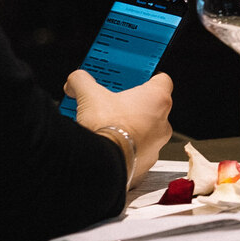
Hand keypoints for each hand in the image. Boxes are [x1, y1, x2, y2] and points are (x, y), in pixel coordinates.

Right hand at [67, 69, 174, 188]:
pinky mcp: (146, 162)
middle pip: (150, 106)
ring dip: (129, 127)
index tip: (132, 77)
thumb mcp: (89, 96)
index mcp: (157, 99)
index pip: (161, 80)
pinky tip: (109, 143)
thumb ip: (83, 81)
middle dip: (132, 104)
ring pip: (145, 130)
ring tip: (107, 124)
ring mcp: (157, 144)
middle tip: (113, 101)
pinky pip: (137, 151)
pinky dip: (126, 147)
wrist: (101, 163)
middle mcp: (163, 122)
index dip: (146, 77)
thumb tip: (76, 79)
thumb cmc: (106, 128)